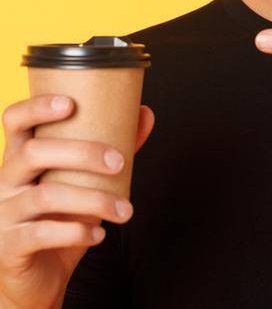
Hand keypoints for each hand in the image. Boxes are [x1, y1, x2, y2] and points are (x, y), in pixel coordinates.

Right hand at [0, 96, 153, 308]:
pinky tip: (99, 236)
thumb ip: (111, 150)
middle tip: (120, 163)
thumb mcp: (83, 185)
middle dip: (82, 152)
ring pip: (45, 196)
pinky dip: (77, 233)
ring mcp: (2, 216)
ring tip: (125, 211)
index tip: (70, 104)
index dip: (35, 108)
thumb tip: (145, 113)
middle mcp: (3, 184)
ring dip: (94, 200)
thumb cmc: (60, 223)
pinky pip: (42, 234)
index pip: (13, 123)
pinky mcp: (7, 247)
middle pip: (33, 153)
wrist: (36, 279)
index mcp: (18, 162)